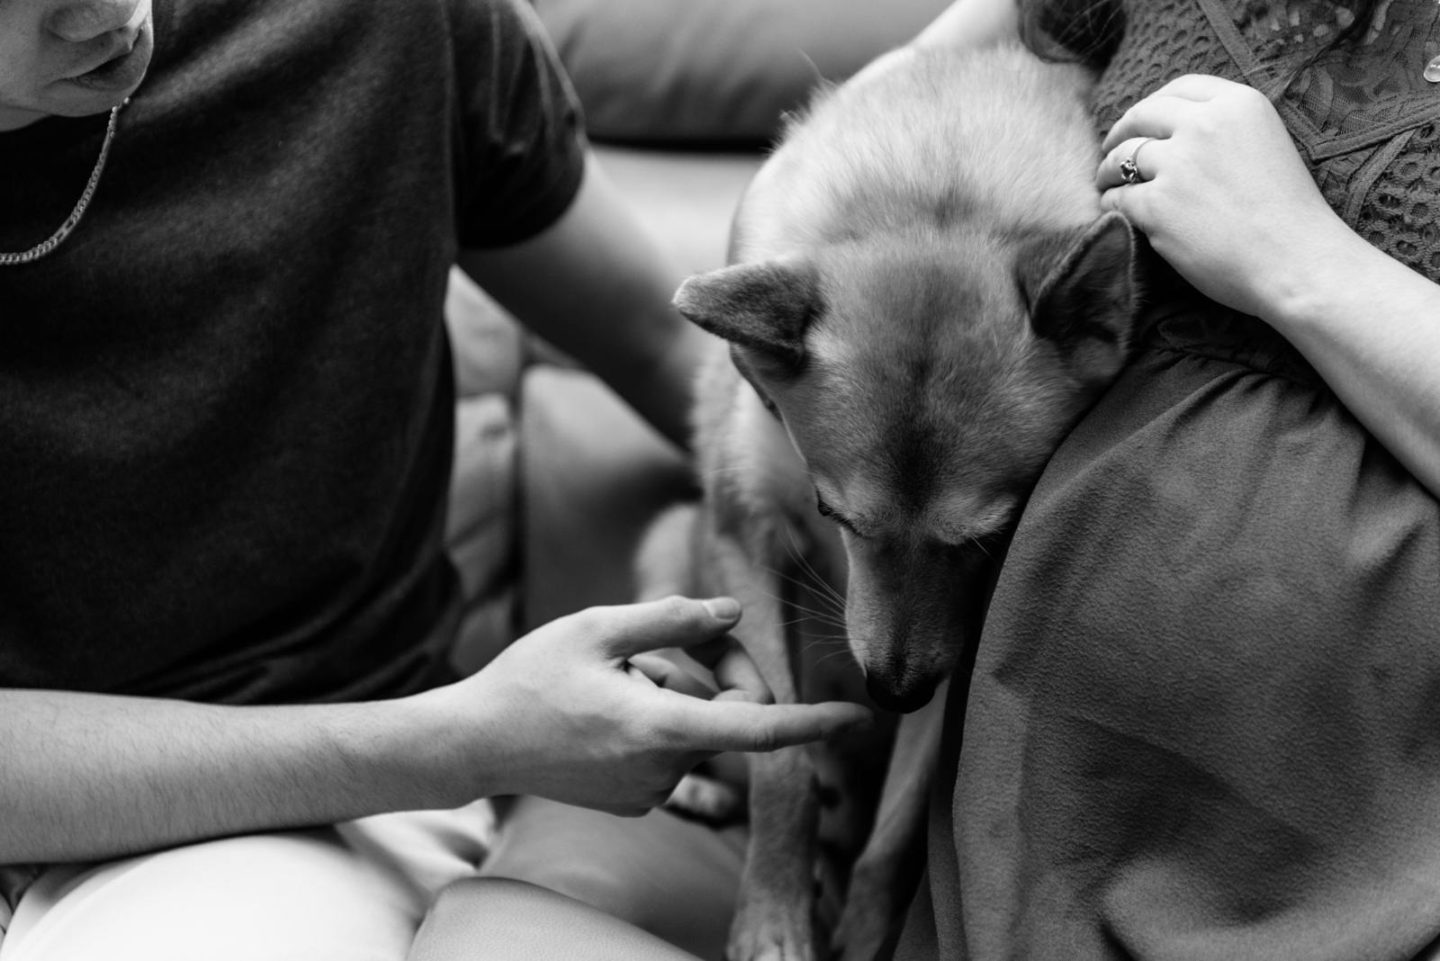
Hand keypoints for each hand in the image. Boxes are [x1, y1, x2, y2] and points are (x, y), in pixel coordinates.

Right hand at [419, 596, 871, 815]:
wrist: (474, 743)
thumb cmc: (530, 679)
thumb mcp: (598, 628)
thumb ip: (674, 621)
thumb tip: (734, 615)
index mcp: (658, 728)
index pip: (755, 729)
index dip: (810, 722)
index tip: (856, 716)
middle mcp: (660, 770)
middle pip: (721, 714)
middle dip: (708, 675)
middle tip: (659, 645)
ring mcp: (647, 793)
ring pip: (693, 730)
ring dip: (674, 696)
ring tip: (614, 677)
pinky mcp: (634, 803)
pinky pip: (669, 752)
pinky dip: (655, 723)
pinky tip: (606, 708)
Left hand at [1095, 74, 1351, 320]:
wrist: (1296, 262)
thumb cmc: (1289, 216)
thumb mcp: (1267, 145)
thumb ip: (1228, 129)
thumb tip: (1179, 130)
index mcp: (1240, 103)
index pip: (1181, 88)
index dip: (1154, 104)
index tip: (1142, 120)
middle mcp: (1205, 125)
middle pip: (1143, 115)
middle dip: (1122, 131)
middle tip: (1111, 147)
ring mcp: (1178, 164)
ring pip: (1124, 156)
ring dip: (1108, 169)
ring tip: (1106, 180)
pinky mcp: (1158, 204)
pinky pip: (1118, 196)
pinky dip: (1110, 201)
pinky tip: (1112, 207)